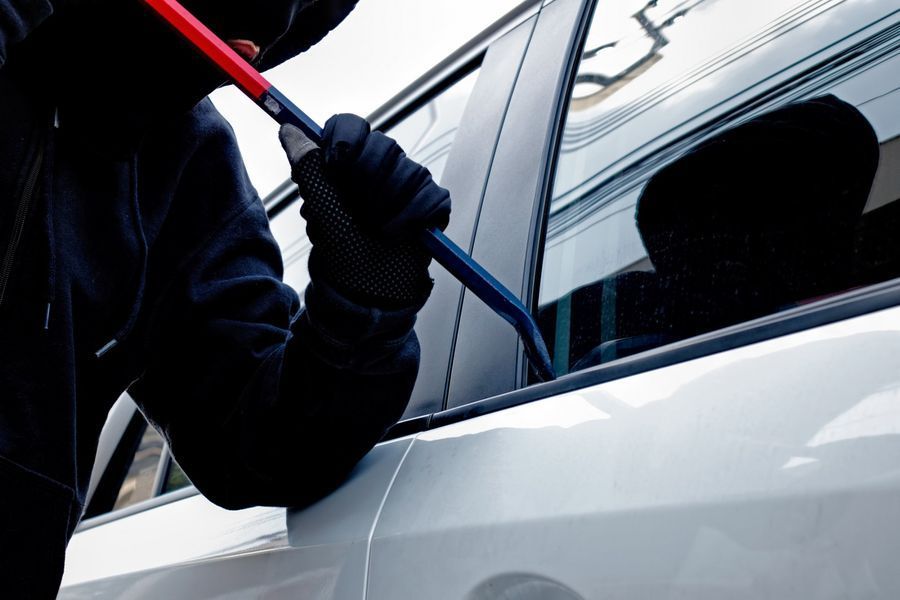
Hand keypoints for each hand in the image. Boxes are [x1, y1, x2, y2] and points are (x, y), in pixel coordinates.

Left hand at [279, 117, 450, 309]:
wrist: (368, 291)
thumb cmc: (342, 252)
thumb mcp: (321, 212)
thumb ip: (308, 170)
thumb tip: (287, 131)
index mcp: (351, 163)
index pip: (350, 126)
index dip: (342, 141)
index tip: (334, 166)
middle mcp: (382, 167)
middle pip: (382, 144)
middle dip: (366, 179)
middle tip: (355, 208)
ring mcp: (410, 184)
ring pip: (408, 170)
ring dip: (387, 203)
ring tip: (375, 228)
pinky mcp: (432, 204)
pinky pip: (430, 196)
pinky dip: (411, 217)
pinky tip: (396, 233)